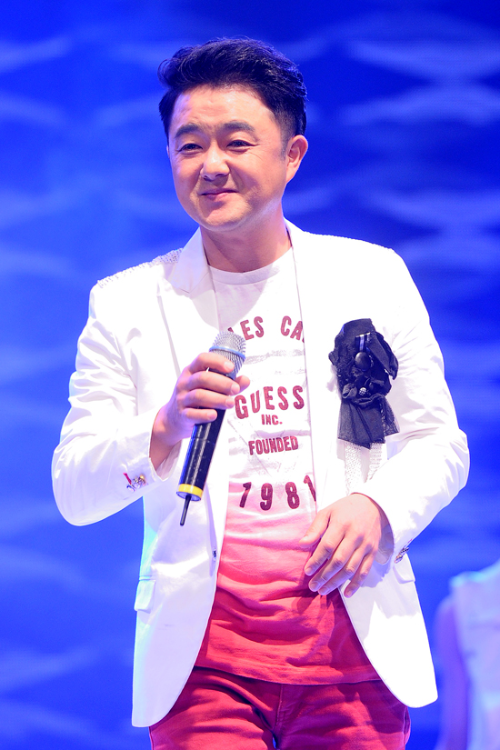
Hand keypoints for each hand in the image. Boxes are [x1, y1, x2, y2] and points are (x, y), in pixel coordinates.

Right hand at [150, 351, 249, 468]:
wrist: (173, 419)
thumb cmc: (195, 399)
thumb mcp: (208, 387)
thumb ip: (228, 383)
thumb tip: (245, 380)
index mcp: (191, 371)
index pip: (202, 359)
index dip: (217, 361)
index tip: (231, 367)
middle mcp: (185, 383)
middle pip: (202, 378)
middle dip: (222, 383)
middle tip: (236, 389)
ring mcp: (182, 399)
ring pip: (199, 396)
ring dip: (217, 399)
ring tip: (231, 403)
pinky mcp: (182, 415)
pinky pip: (192, 414)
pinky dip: (204, 414)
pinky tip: (214, 415)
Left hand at [299, 493, 388, 597]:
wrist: (373, 505)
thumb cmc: (345, 509)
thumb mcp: (328, 512)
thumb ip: (315, 528)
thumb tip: (302, 544)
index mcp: (342, 524)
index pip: (327, 546)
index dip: (317, 560)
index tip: (307, 571)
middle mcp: (355, 536)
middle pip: (338, 560)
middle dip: (324, 575)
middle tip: (313, 586)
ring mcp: (365, 545)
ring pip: (350, 568)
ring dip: (336, 582)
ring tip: (323, 590)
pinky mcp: (373, 552)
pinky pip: (365, 571)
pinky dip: (356, 584)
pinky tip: (346, 593)